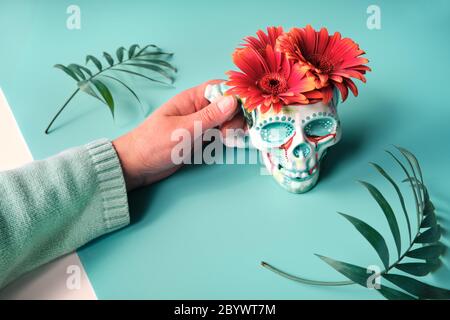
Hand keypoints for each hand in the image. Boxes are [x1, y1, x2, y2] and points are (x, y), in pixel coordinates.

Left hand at [113, 80, 243, 190]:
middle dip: (236, 117)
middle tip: (230, 133)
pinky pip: (221, 134)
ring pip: (227, 120)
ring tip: (229, 141)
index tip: (246, 110)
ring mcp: (201, 124)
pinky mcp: (201, 138)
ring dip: (234, 128)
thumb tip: (233, 100)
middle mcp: (199, 108)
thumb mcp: (183, 131)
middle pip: (228, 105)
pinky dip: (228, 138)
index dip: (236, 95)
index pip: (221, 88)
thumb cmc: (154, 144)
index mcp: (192, 99)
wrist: (136, 166)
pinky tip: (230, 144)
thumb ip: (208, 117)